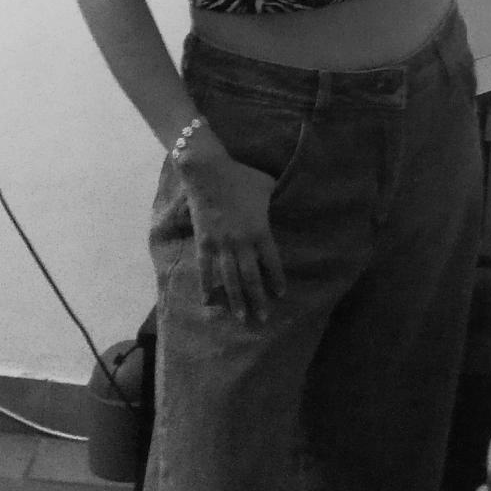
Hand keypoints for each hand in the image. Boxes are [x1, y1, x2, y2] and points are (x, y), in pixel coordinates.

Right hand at [179, 148, 286, 324]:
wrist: (208, 171)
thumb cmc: (241, 176)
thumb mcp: (267, 185)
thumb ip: (275, 199)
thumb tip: (286, 198)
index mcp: (260, 230)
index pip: (271, 262)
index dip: (277, 279)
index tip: (281, 294)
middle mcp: (242, 242)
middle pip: (252, 277)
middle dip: (259, 299)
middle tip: (264, 318)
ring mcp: (221, 244)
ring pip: (230, 278)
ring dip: (236, 299)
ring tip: (242, 317)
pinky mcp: (204, 242)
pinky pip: (205, 269)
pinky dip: (206, 286)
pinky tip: (208, 302)